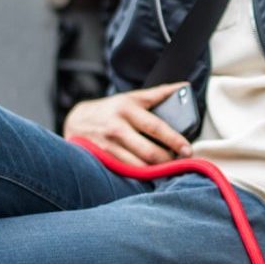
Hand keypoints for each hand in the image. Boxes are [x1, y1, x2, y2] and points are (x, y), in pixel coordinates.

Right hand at [63, 82, 192, 165]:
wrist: (76, 121)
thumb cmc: (112, 109)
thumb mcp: (132, 98)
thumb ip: (159, 94)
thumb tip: (184, 87)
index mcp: (127, 110)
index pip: (156, 127)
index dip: (174, 140)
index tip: (188, 150)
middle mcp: (116, 128)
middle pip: (148, 152)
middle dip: (167, 160)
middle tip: (180, 163)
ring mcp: (107, 146)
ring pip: (138, 166)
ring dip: (156, 171)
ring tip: (168, 170)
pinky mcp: (101, 160)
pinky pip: (126, 173)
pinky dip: (141, 177)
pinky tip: (150, 176)